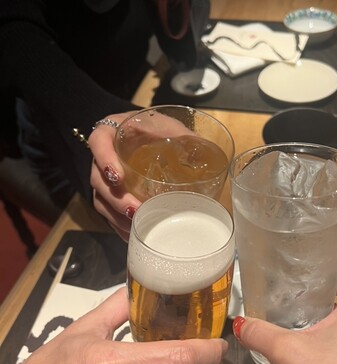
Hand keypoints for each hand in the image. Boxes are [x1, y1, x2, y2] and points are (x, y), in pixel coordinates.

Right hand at [89, 111, 195, 240]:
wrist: (155, 137)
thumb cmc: (161, 130)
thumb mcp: (172, 128)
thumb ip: (185, 138)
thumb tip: (210, 157)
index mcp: (115, 132)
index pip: (99, 141)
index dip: (104, 159)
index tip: (118, 177)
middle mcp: (105, 156)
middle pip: (98, 179)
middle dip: (115, 199)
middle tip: (134, 210)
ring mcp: (106, 178)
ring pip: (101, 200)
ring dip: (117, 217)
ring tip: (137, 228)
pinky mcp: (112, 196)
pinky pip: (109, 213)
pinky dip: (120, 225)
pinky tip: (135, 235)